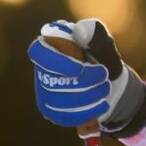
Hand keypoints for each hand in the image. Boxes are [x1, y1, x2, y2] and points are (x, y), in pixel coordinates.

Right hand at [27, 19, 145, 132]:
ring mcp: (44, 92)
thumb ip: (96, 35)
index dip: (57, 62)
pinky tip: (101, 106)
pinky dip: (86, 113)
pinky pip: (64, 117)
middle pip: (53, 81)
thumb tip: (82, 29)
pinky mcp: (51, 110)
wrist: (107, 82)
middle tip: (104, 77)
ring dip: (89, 97)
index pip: (38, 52)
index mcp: (49, 47)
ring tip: (105, 89)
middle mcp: (41, 70)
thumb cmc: (101, 58)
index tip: (80, 68)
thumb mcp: (103, 45)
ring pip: (60, 102)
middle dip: (84, 82)